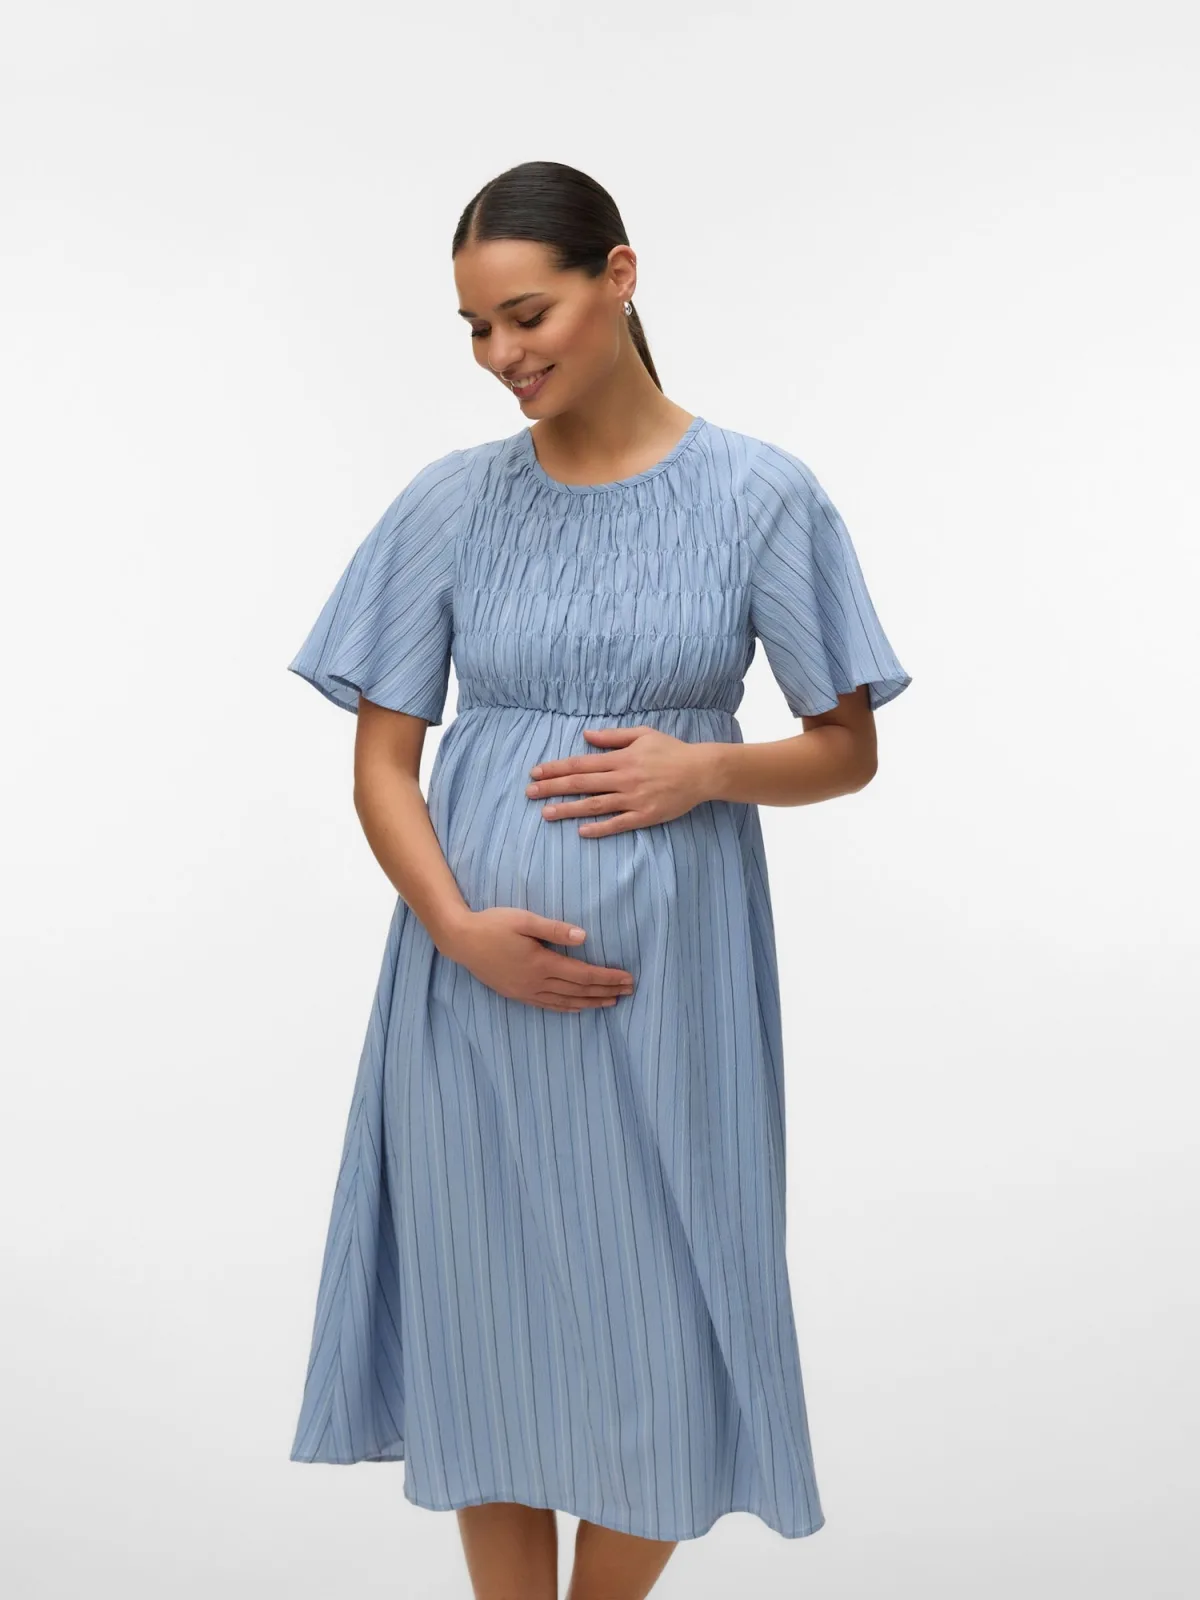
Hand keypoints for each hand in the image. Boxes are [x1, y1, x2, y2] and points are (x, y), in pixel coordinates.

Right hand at [441, 907, 634, 1012]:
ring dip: (591, 1003)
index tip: (627, 978)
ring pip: (566, 1002)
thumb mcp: (524, 919)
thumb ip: (554, 929)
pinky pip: (548, 1006)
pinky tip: (578, 1008)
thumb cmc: (493, 924)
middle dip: (606, 991)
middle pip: (579, 991)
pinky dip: (567, 1008)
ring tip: (611, 1002)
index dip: (607, 977)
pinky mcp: (517, 994)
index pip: (583, 975)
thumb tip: (584, 937)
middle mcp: (536, 983)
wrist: (461, 940)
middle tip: (629, 991)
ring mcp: (526, 992)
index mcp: (541, 964)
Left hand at [524, 727, 713, 837]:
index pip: (581, 763)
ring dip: (568, 809)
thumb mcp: (642, 734)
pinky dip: (599, 828)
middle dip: (553, 788)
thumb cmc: (671, 750)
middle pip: (581, 784)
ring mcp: (633, 799)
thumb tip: (585, 735)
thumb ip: (613, 737)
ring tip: (545, 813)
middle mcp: (623, 778)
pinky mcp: (644, 816)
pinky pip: (618, 823)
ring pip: (594, 805)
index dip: (556, 768)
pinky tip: (581, 831)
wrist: (701, 771)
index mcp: (621, 758)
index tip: (536, 772)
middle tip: (530, 792)